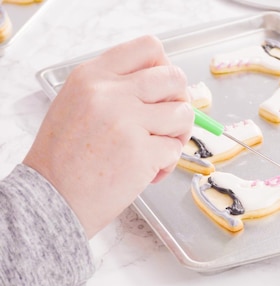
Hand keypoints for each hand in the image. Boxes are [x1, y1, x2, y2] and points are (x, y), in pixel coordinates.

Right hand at [24, 35, 193, 237]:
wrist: (51, 198)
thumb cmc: (66, 157)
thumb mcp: (78, 103)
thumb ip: (117, 88)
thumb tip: (165, 84)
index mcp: (93, 75)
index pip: (149, 48)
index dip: (165, 68)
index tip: (164, 88)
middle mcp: (110, 93)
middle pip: (175, 78)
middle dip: (180, 101)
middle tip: (168, 122)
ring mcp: (126, 121)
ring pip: (183, 113)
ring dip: (178, 135)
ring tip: (157, 149)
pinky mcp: (141, 152)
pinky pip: (175, 149)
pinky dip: (167, 163)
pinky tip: (146, 172)